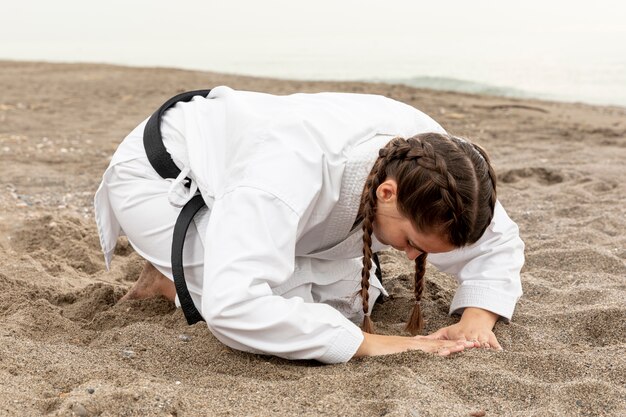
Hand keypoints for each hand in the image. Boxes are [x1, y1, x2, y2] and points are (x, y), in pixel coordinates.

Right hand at [353, 332, 476, 357]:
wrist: (367, 345)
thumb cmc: (379, 353)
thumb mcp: (397, 357)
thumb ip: (408, 358)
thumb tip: (414, 365)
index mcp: (416, 347)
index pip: (438, 346)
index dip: (452, 345)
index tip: (466, 347)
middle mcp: (417, 345)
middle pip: (442, 344)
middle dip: (458, 344)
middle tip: (475, 344)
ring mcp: (413, 346)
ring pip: (437, 346)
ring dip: (452, 346)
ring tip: (467, 346)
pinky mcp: (408, 349)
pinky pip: (425, 351)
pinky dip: (436, 351)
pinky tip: (447, 352)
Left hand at [424, 307, 502, 350]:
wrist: (476, 321)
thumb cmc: (457, 330)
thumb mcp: (444, 332)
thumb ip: (431, 337)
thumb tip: (415, 340)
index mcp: (460, 336)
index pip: (457, 341)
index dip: (457, 344)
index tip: (455, 346)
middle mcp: (471, 337)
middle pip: (470, 342)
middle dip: (470, 345)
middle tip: (470, 347)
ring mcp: (481, 338)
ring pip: (483, 343)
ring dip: (484, 347)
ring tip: (485, 349)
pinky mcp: (491, 340)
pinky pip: (495, 345)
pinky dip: (497, 348)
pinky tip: (501, 353)